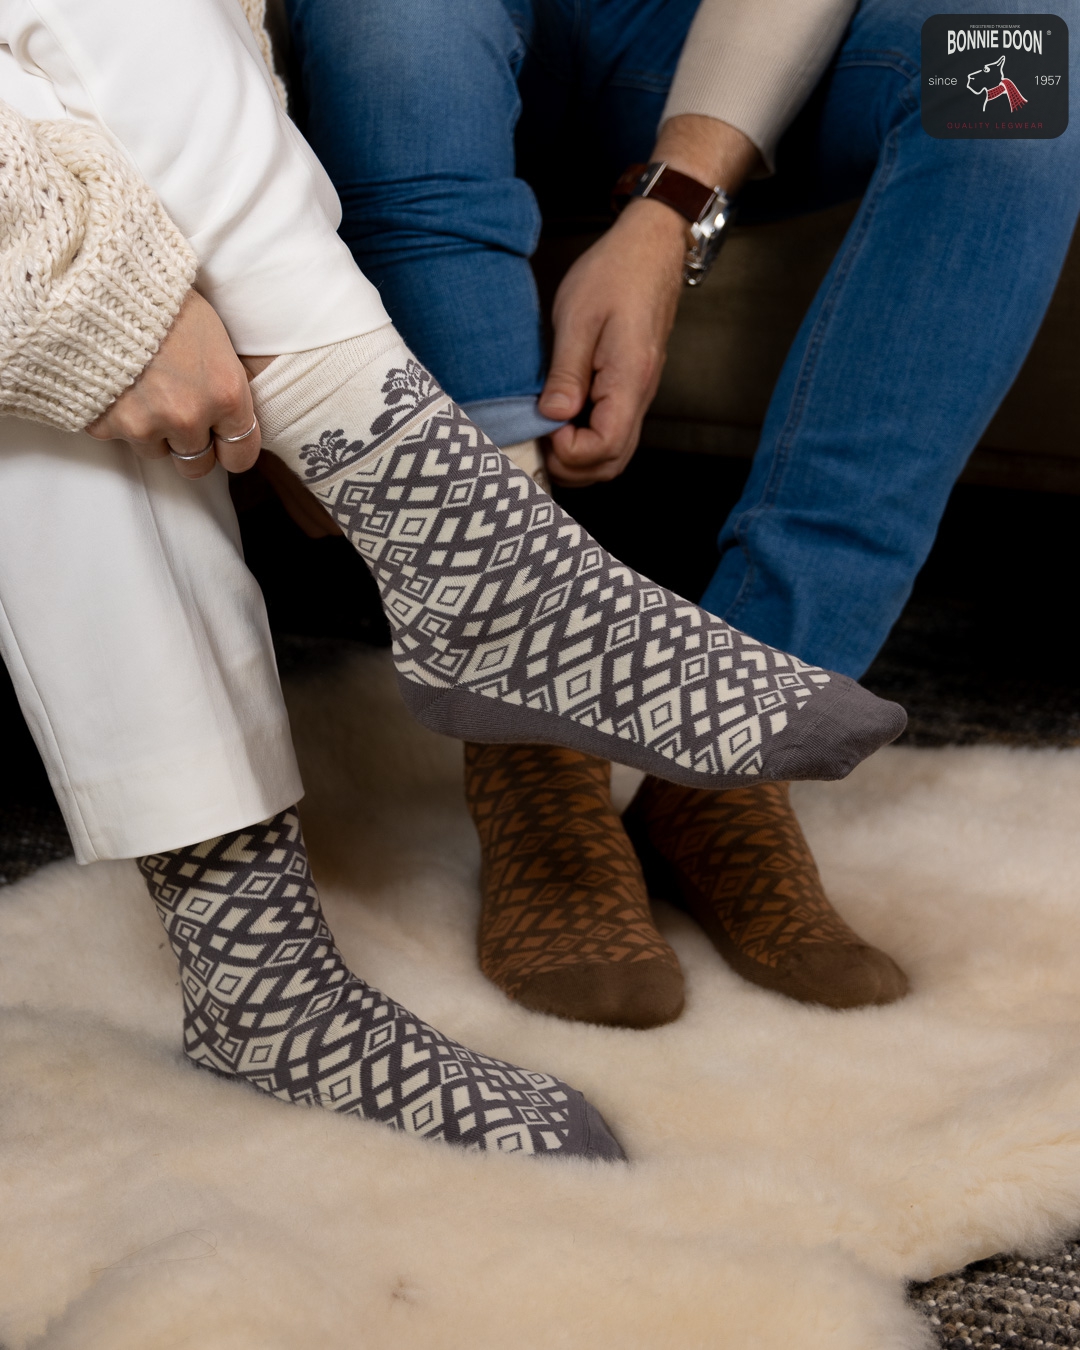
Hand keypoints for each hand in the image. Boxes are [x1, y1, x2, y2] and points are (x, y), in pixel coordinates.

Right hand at [87, 290, 259, 478]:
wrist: (99, 283)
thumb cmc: (165, 300)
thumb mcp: (216, 338)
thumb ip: (226, 386)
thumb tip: (232, 417)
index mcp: (226, 395)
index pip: (240, 456)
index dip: (232, 449)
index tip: (224, 441)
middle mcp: (188, 417)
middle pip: (197, 465)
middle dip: (192, 446)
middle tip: (181, 415)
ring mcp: (145, 424)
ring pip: (157, 452)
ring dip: (154, 432)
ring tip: (145, 390)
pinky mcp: (107, 424)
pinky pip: (119, 436)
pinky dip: (119, 417)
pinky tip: (118, 384)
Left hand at [538, 200, 684, 485]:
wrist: (651, 247)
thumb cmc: (615, 272)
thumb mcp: (578, 318)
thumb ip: (566, 373)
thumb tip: (551, 416)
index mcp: (629, 380)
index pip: (604, 447)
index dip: (569, 452)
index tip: (544, 426)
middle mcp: (641, 395)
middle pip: (612, 463)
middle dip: (572, 467)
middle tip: (538, 440)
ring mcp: (639, 393)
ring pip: (614, 453)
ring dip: (579, 458)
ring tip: (546, 433)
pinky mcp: (632, 387)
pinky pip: (614, 430)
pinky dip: (587, 440)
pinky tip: (562, 421)